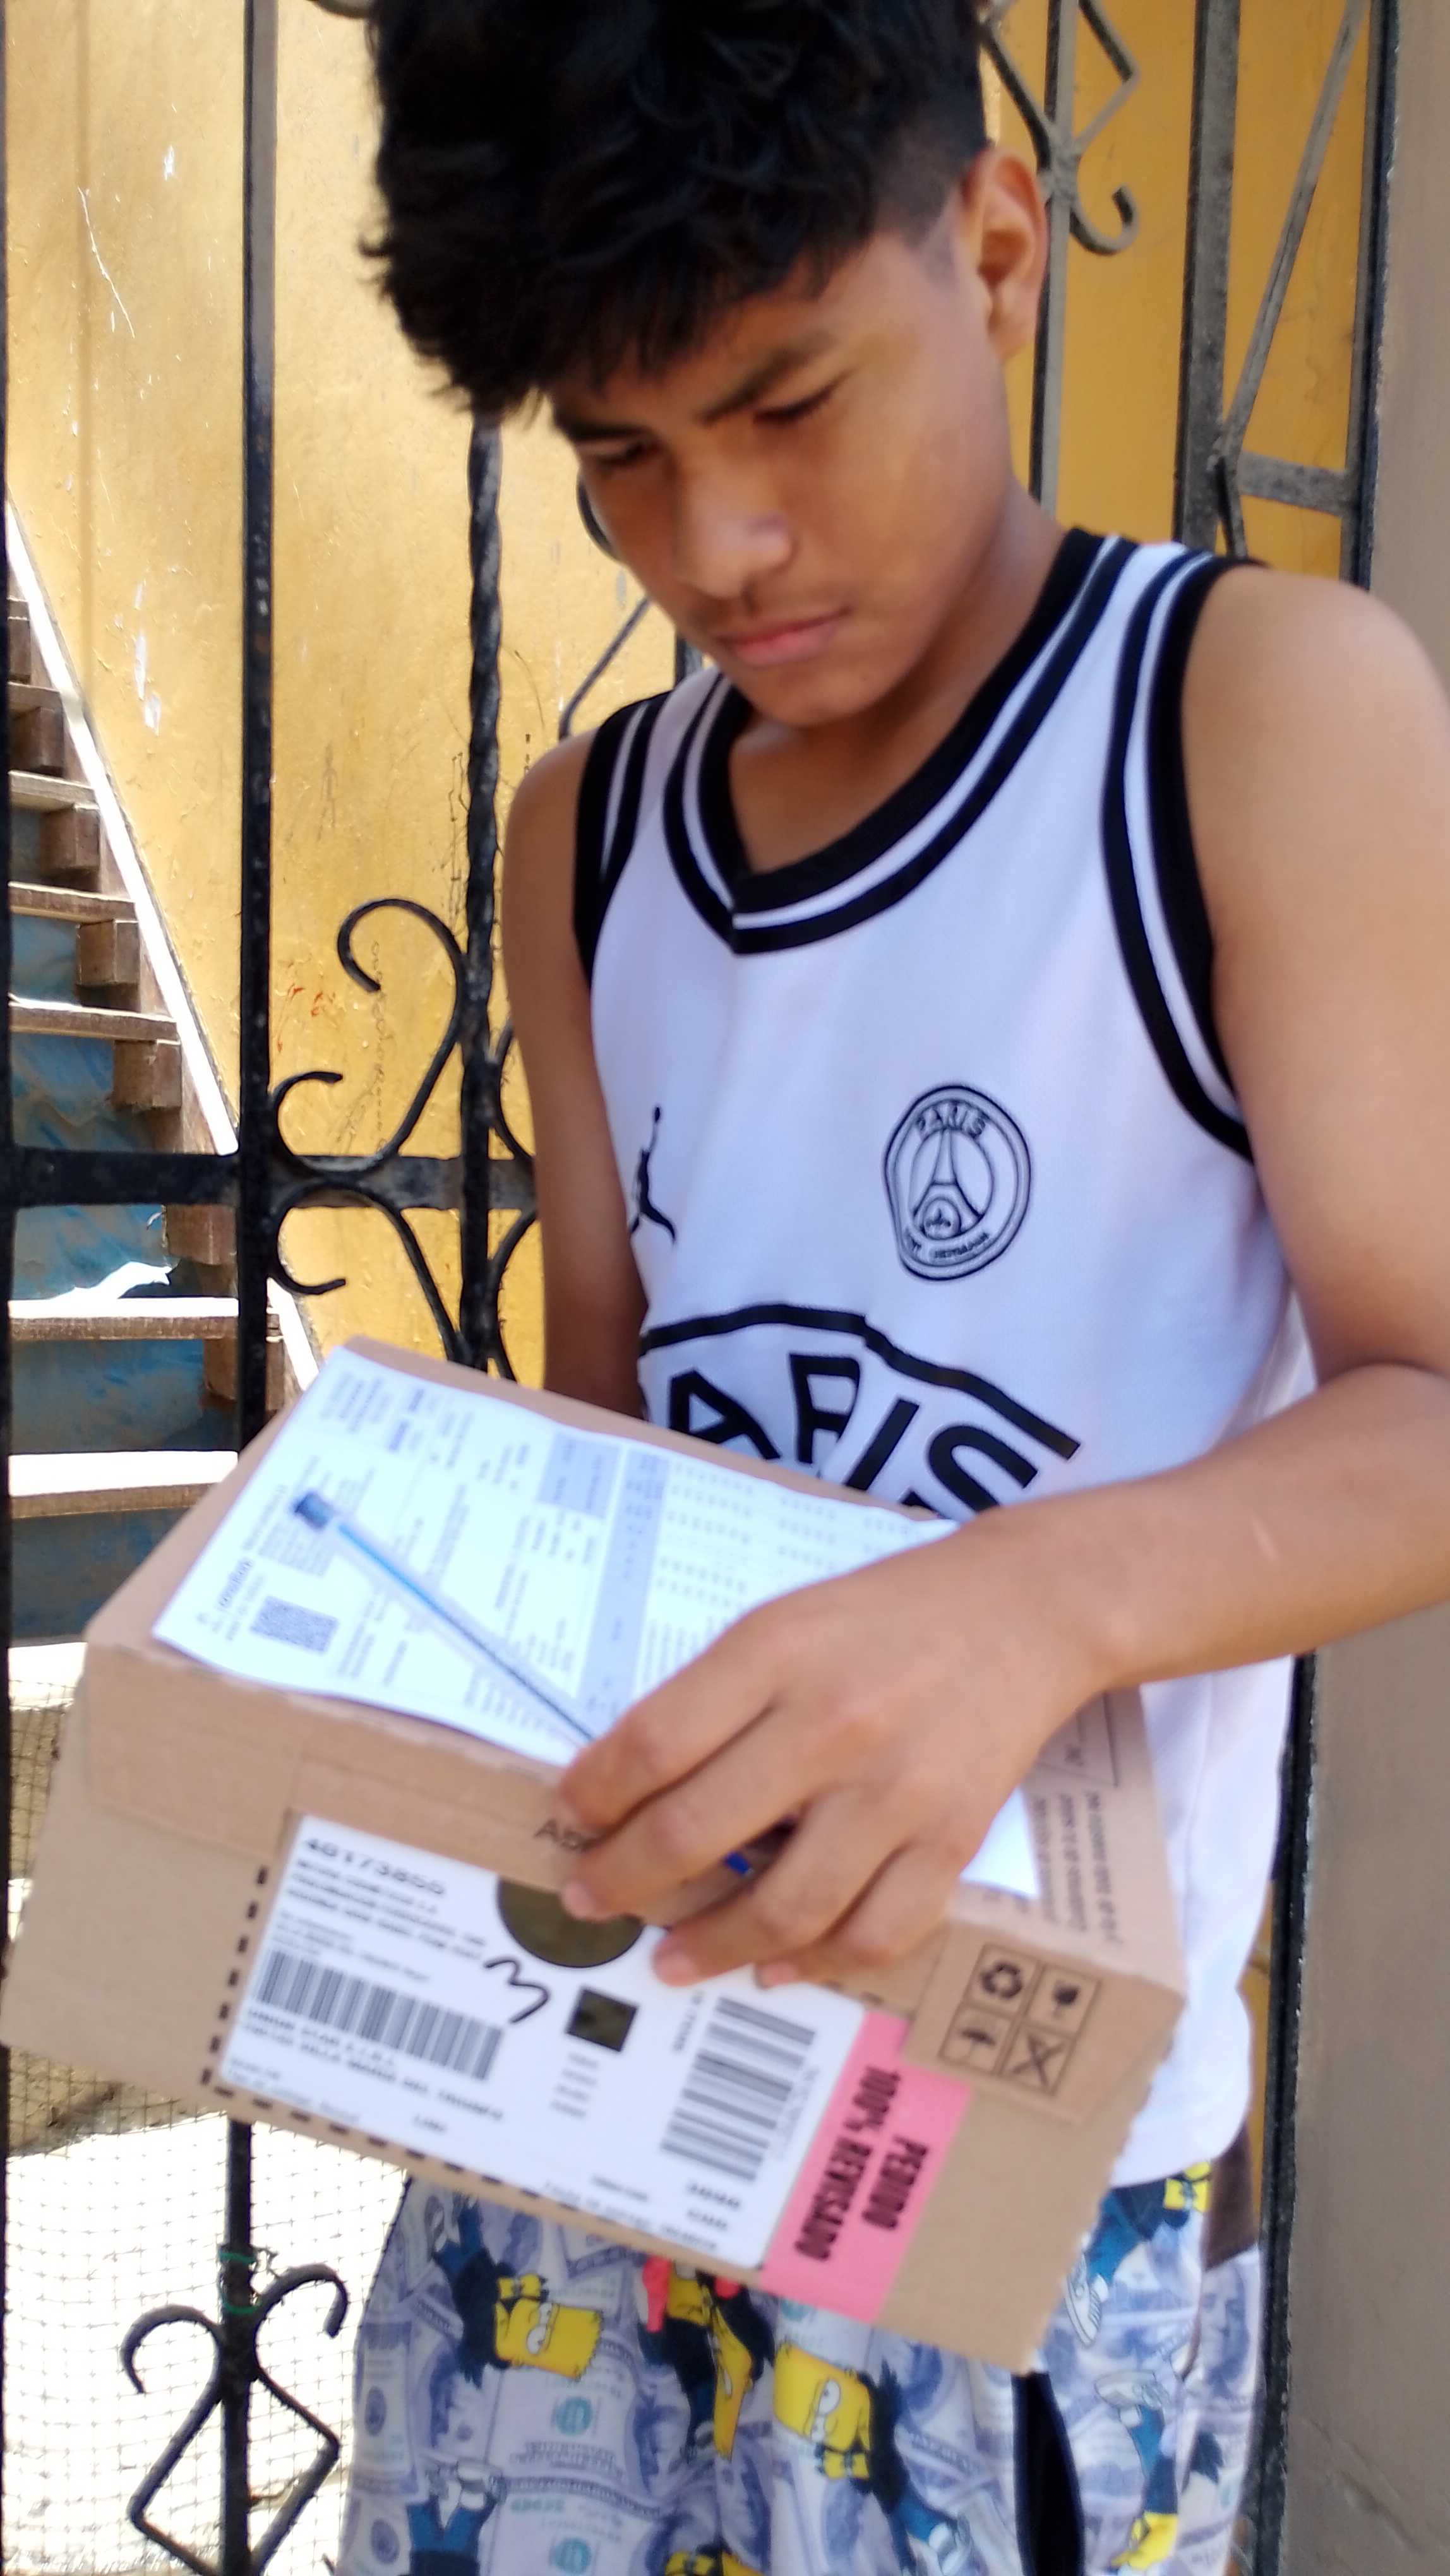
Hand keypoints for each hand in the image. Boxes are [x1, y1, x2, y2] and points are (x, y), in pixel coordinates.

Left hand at [556, 1510, 1094, 1987]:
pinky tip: (773, 1965)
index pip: (655, 1742)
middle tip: (588, 1899)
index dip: (595, 1793)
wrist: (1024, 1611)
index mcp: (776, 1653)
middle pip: (700, 1829)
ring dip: (710, 1945)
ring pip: (784, 1905)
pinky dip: (815, 1962)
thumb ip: (711, 1695)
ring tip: (669, 1960)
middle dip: (625, 1879)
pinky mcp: (952, 1838)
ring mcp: (897, 1790)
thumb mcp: (781, 1623)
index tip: (570, 1816)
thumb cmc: (883, 1618)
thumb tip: (627, 1786)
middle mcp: (833, 1724)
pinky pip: (875, 1930)